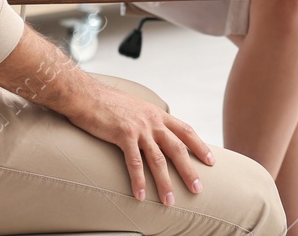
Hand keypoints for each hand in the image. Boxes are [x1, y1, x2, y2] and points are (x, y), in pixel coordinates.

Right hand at [64, 79, 213, 204]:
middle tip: (198, 188)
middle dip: (189, 170)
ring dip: (165, 183)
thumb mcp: (137, 107)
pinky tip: (141, 195)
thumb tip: (156, 132)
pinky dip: (138, 180)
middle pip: (177, 148)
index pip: (186, 131)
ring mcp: (139, 128)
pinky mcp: (123, 135)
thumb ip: (149, 120)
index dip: (199, 146)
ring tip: (170, 201)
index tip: (210, 160)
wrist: (87, 95)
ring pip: (158, 160)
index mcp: (158, 114)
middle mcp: (153, 121)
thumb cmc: (108, 103)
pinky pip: (134, 162)